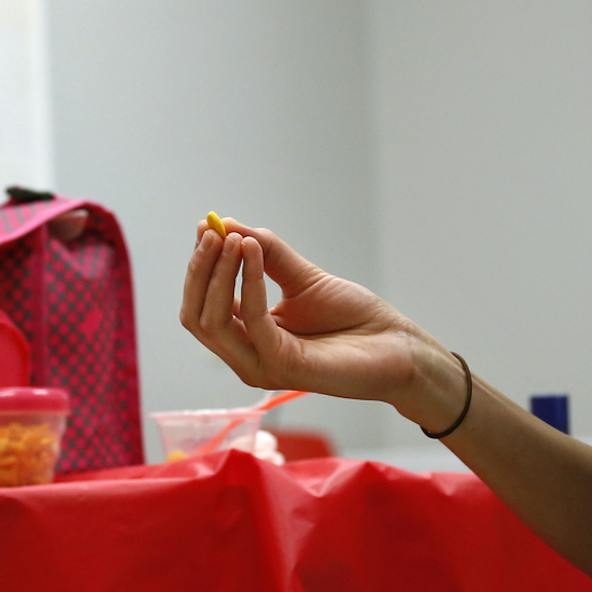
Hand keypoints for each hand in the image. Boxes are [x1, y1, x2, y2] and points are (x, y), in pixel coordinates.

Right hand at [180, 219, 438, 408]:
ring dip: (219, 274)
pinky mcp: (284, 366)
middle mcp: (246, 357)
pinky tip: (253, 252)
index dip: (199, 266)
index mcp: (247, 338)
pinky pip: (252, 319)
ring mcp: (262, 366)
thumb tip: (226, 225)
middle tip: (212, 232)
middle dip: (199, 270)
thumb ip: (266, 254)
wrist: (395, 345)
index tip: (205, 227)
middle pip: (196, 316)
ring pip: (213, 322)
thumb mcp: (302, 278)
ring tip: (233, 238)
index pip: (201, 306)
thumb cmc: (353, 318)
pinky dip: (248, 281)